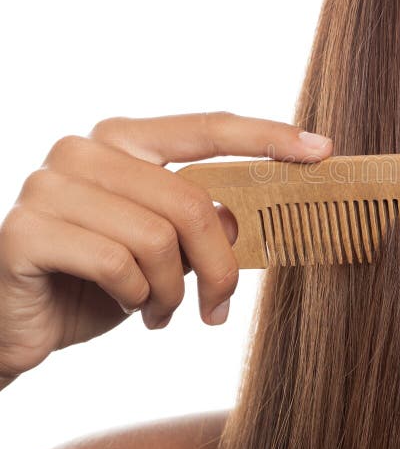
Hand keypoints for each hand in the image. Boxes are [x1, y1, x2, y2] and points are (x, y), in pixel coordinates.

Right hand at [0, 111, 332, 381]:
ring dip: (172, 290)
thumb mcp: (166, 248)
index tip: (321, 150)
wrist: (20, 321)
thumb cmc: (100, 278)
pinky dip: (136, 298)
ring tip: (161, 309)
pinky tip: (128, 310)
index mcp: (124, 139)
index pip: (208, 127)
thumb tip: (253, 220)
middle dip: (221, 265)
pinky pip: (116, 265)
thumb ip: (205, 223)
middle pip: (192, 200)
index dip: (268, 137)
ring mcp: (50, 185)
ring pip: (159, 238)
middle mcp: (85, 150)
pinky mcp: (26, 230)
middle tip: (221, 305)